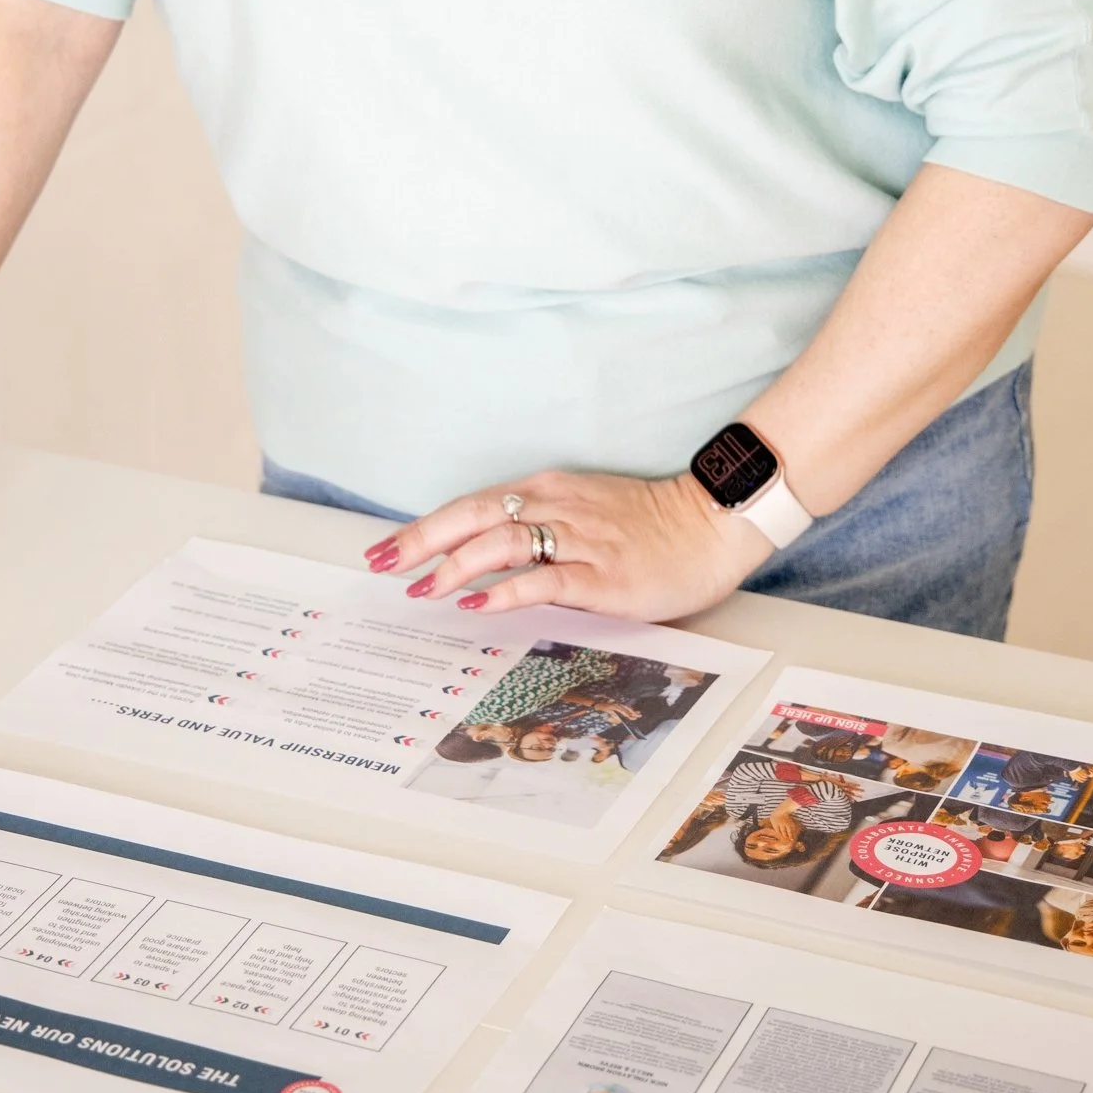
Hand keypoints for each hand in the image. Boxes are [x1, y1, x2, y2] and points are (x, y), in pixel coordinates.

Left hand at [367, 467, 768, 620]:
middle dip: (422, 541)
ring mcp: (580, 539)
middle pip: (474, 516)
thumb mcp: (584, 511)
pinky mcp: (602, 573)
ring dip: (455, 564)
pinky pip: (543, 578)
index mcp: (549, 490)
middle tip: (383, 564)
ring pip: (502, 542)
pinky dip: (504, 589)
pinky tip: (477, 602)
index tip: (387, 548)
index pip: (472, 505)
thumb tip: (483, 558)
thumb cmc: (648, 523)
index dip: (426, 527)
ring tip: (423, 588)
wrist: (709, 525)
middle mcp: (557, 507)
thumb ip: (539, 527)